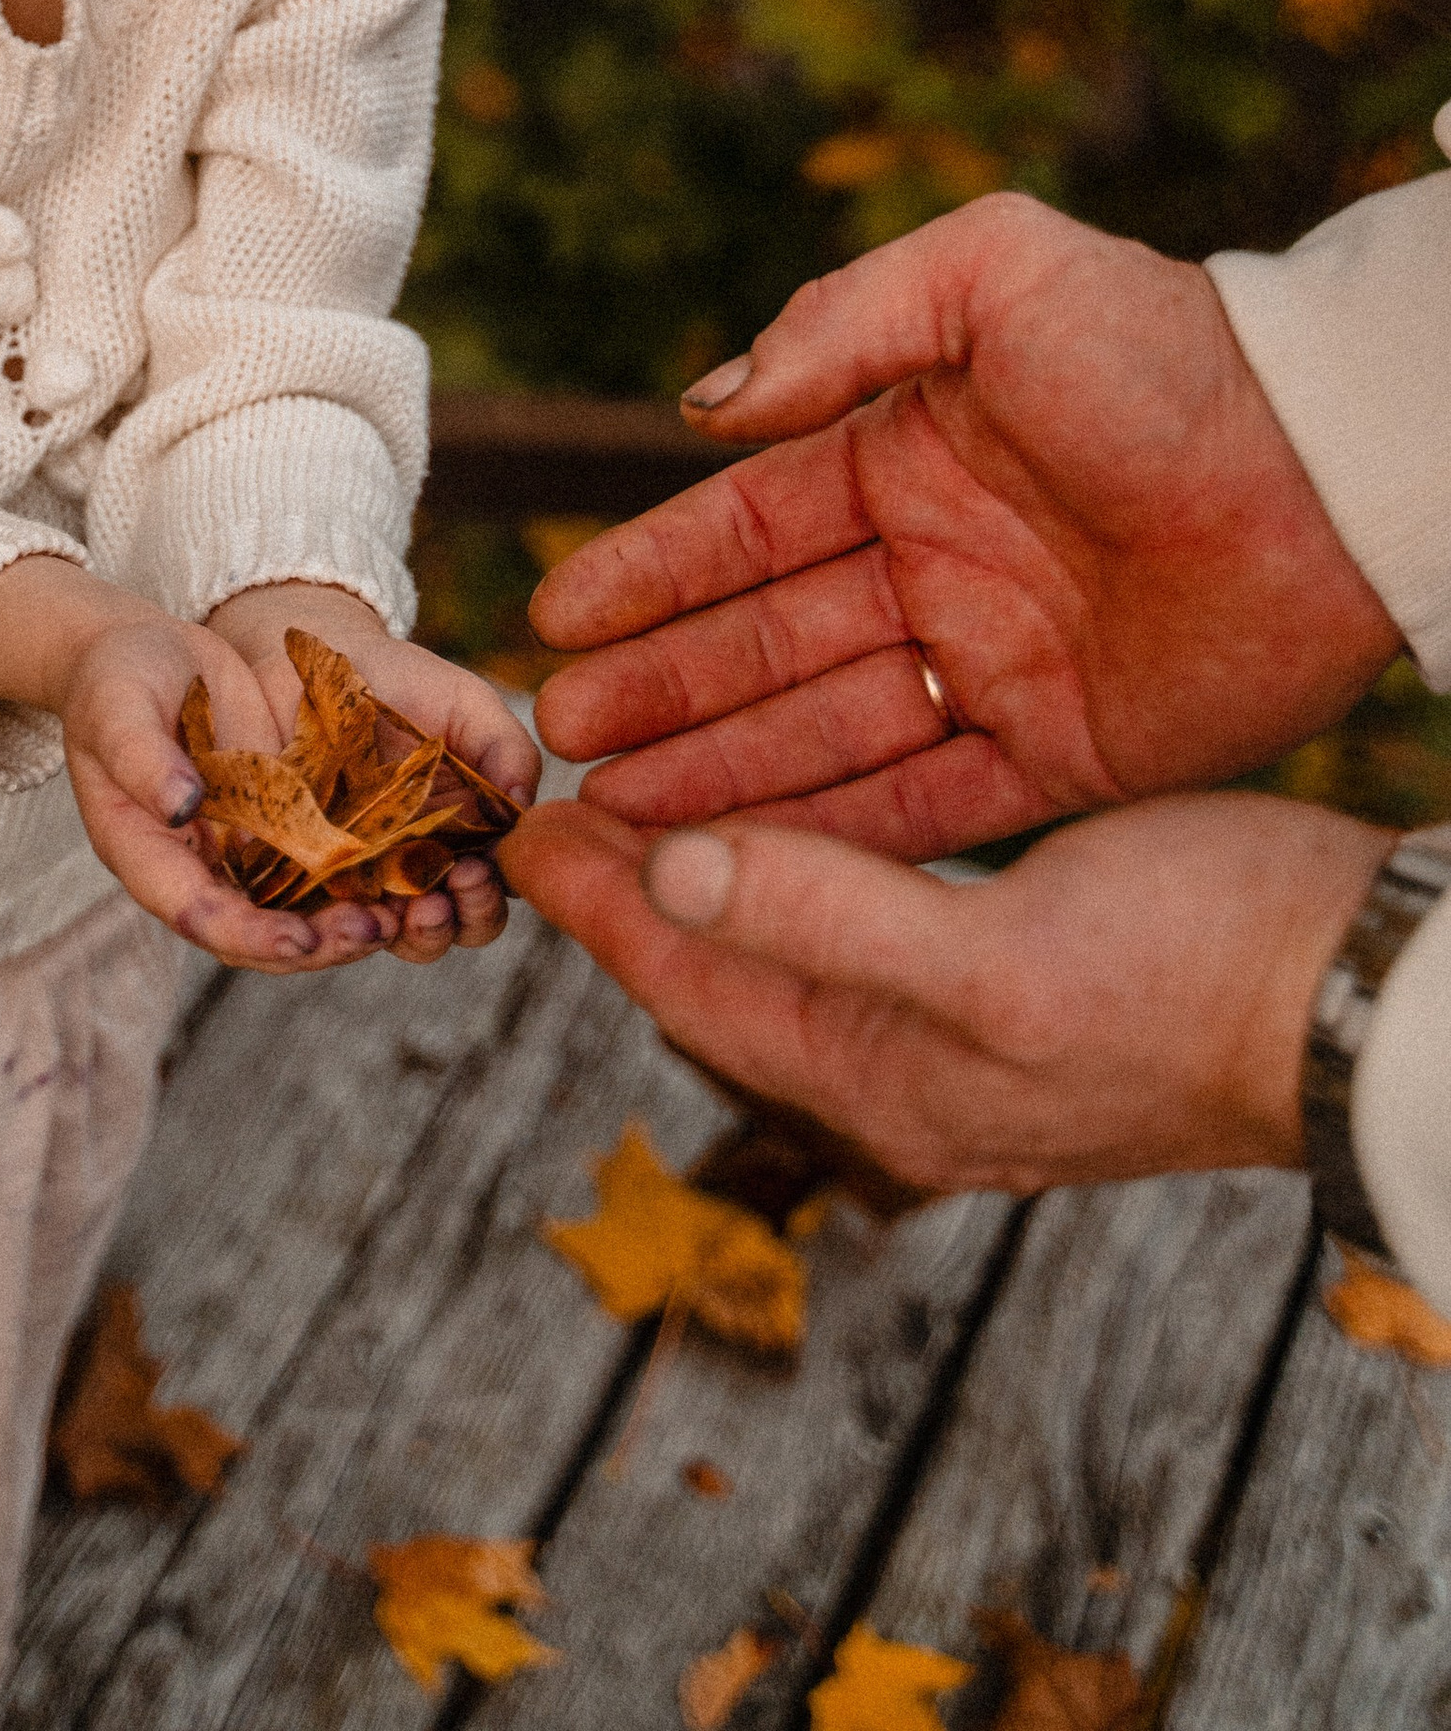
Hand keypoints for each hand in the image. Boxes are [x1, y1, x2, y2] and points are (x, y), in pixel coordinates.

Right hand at [0, 556, 406, 973]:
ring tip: (409, 913)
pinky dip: (362, 876)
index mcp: (148, 855)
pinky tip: (415, 869)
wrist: (147, 656)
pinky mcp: (280, 820)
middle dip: (316, 942)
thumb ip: (144, 758)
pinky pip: (320, 863)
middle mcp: (200, 868)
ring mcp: (242, 848)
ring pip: (297, 909)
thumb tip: (181, 807)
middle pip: (258, 932)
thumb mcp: (119, 710)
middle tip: (374, 930)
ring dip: (349, 922)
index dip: (248, 935)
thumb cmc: (116, 681)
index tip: (298, 939)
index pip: (199, 915)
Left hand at [209, 582, 541, 962]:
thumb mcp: (464, 706)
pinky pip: (305, 917)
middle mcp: (405, 872)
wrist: (311, 656)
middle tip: (444, 897)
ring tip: (401, 910)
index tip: (477, 872)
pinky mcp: (289, 869)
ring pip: (376, 934)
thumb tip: (526, 808)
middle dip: (447, 924)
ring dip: (396, 933)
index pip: (480, 900)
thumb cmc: (399, 682)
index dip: (484, 900)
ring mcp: (347, 876)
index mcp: (456, 845)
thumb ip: (505, 749)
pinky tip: (337, 905)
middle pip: (437, 932)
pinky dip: (325, 924)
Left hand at [506, 789, 1390, 1188]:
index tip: (510, 823)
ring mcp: (957, 1029)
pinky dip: (792, 863)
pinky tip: (781, 819)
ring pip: (781, 941)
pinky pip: (856, 919)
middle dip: (626, 893)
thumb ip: (832, 918)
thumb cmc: (1198, 983)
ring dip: (700, 870)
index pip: (687, 978)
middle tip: (541, 805)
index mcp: (882, 1075)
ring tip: (632, 795)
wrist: (1360, 1004)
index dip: (594, 898)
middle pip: (717, 970)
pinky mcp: (1012, 977)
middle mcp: (902, 1068)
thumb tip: (669, 876)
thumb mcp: (1003, 957)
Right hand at [532, 193, 1400, 855]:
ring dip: (718, 771)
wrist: (1331, 463)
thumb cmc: (1169, 344)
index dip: (650, 574)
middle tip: (556, 737)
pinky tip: (741, 857)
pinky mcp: (1066, 756)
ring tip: (614, 809)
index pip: (747, 527)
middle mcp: (938, 565)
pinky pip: (925, 807)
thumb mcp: (995, 274)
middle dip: (659, 689)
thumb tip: (705, 413)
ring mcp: (996, 666)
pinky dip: (830, 835)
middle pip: (765, 642)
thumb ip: (841, 325)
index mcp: (909, 453)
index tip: (555, 617)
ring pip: (823, 735)